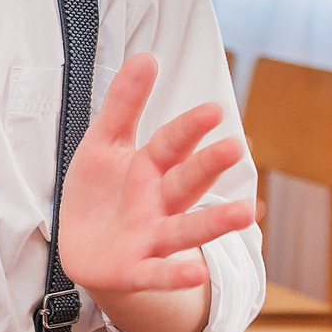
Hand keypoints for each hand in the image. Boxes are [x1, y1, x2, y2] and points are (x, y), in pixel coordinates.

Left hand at [56, 53, 255, 296]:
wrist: (83, 248)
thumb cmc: (101, 192)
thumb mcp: (103, 144)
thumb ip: (124, 104)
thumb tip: (146, 55)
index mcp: (150, 168)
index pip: (170, 144)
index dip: (188, 129)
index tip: (212, 110)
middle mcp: (159, 202)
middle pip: (185, 182)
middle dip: (207, 166)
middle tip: (235, 147)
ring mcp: (151, 237)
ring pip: (186, 229)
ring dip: (215, 222)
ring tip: (247, 212)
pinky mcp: (135, 270)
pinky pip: (157, 274)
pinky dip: (174, 275)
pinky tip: (197, 274)